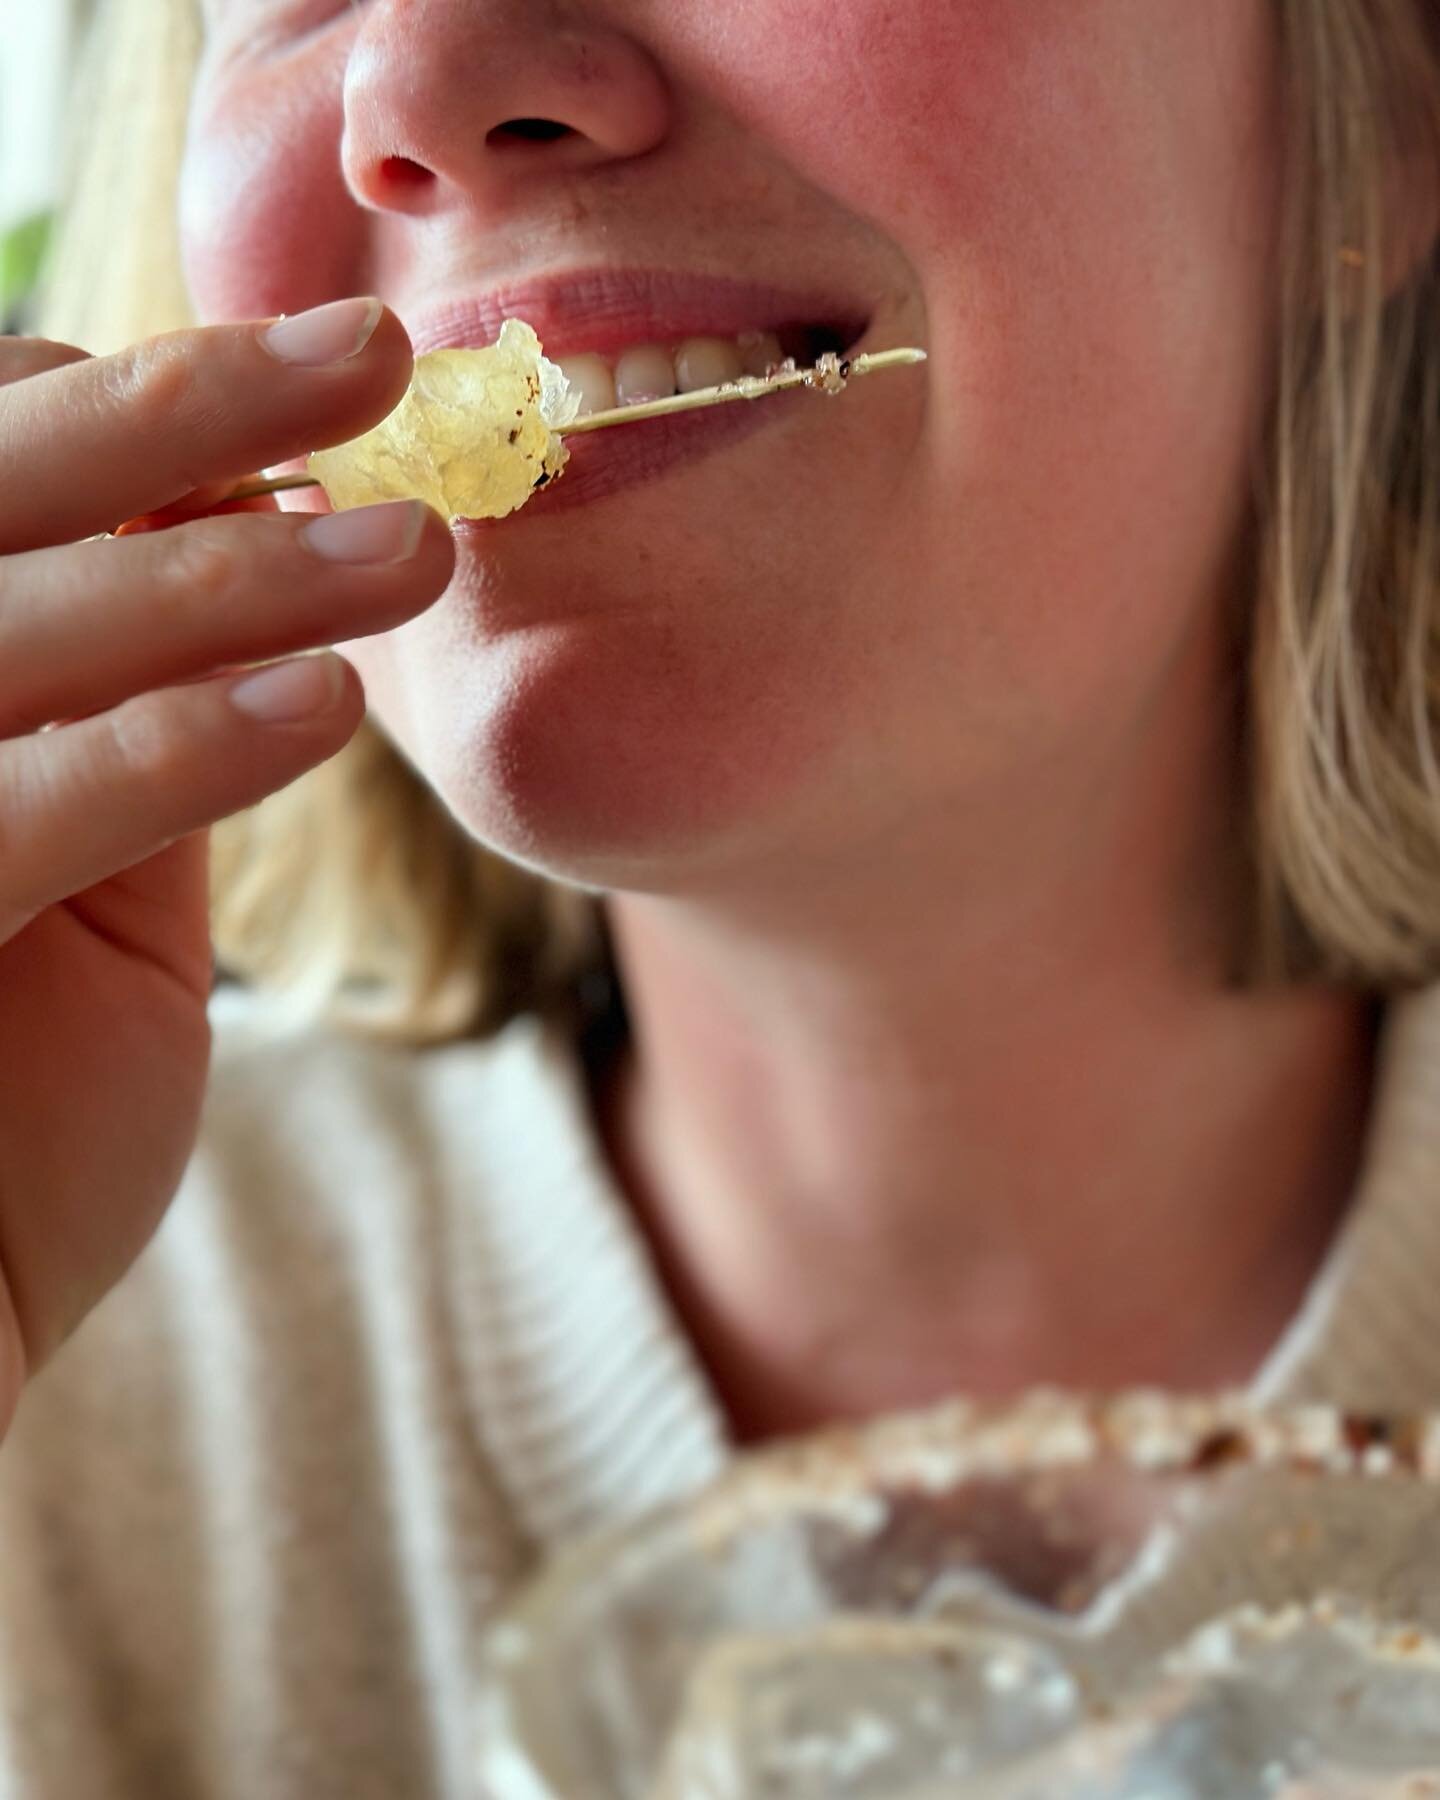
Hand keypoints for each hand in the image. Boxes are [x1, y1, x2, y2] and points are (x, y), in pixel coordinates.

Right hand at [0, 299, 453, 1433]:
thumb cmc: (6, 1113)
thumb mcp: (82, 879)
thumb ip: (129, 708)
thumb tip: (235, 528)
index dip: (127, 414)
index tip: (313, 419)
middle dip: (178, 403)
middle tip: (370, 351)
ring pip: (8, 629)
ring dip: (226, 574)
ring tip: (412, 551)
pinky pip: (19, 810)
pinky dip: (178, 743)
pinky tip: (330, 703)